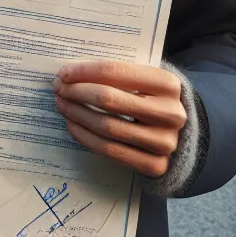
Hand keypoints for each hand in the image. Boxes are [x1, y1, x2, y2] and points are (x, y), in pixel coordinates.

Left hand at [52, 60, 186, 177]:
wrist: (176, 133)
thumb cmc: (150, 99)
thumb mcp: (143, 81)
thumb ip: (115, 75)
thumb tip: (69, 74)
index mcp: (168, 84)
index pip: (116, 71)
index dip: (84, 72)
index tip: (63, 73)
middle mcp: (171, 113)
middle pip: (109, 99)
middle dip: (77, 92)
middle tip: (59, 89)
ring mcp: (164, 142)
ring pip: (107, 127)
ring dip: (77, 114)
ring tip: (63, 106)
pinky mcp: (156, 165)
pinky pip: (109, 150)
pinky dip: (85, 137)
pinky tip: (73, 125)